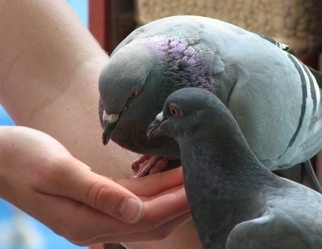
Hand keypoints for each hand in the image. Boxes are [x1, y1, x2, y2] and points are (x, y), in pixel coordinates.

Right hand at [0, 126, 189, 244]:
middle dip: (181, 203)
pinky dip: (154, 189)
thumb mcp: (57, 172)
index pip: (146, 217)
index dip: (175, 203)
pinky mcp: (97, 200)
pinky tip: (169, 175)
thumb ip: (97, 193)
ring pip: (147, 210)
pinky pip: (133, 197)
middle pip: (153, 220)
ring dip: (172, 196)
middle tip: (209, 182)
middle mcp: (96, 224)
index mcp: (87, 222)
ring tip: (196, 176)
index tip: (200, 186)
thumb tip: (136, 212)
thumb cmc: (21, 159)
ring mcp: (97, 214)